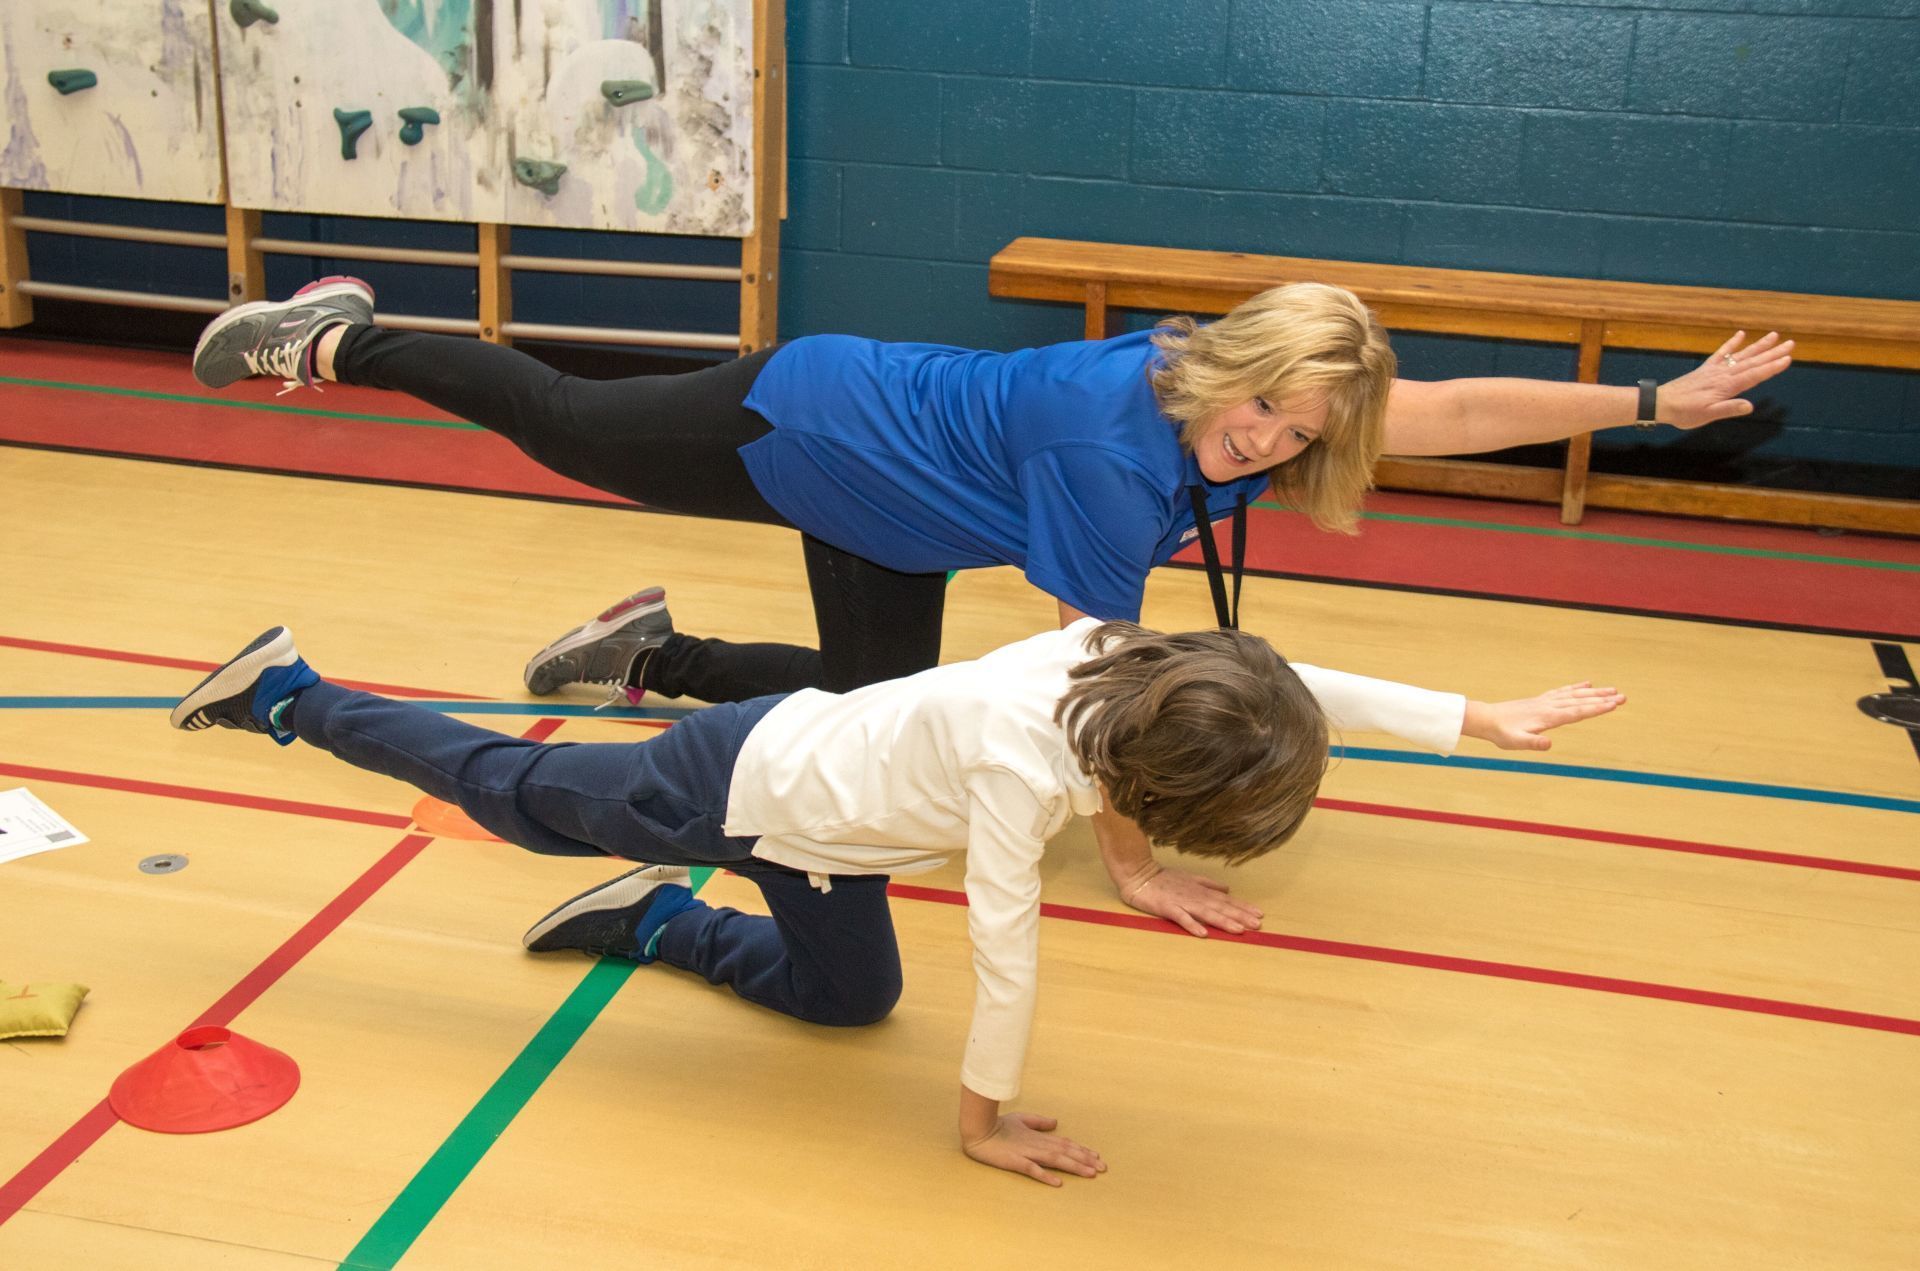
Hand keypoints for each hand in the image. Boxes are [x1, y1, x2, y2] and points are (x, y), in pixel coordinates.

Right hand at [963, 1112, 1106, 1186]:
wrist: (978, 1131)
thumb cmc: (999, 1125)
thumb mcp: (1021, 1119)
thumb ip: (1039, 1122)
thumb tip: (1055, 1122)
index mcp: (1039, 1136)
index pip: (1065, 1143)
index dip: (1082, 1150)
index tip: (1097, 1157)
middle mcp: (1037, 1144)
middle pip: (1066, 1152)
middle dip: (1085, 1160)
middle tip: (1103, 1168)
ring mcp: (1027, 1153)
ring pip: (1056, 1160)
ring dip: (1074, 1167)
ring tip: (1090, 1174)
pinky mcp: (1015, 1162)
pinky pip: (1032, 1170)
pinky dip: (1046, 1176)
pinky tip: (1058, 1183)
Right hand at [1122, 866, 1262, 936]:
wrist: (1138, 874)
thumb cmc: (1164, 878)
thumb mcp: (1189, 878)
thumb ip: (1208, 884)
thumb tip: (1226, 889)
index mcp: (1201, 891)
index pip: (1226, 900)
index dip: (1242, 907)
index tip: (1259, 914)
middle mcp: (1195, 896)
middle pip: (1221, 907)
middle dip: (1240, 916)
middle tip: (1257, 924)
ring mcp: (1182, 902)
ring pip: (1206, 913)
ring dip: (1223, 921)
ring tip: (1238, 930)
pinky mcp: (1167, 908)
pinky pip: (1181, 918)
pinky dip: (1192, 925)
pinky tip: (1202, 934)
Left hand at [1463, 682, 1623, 751]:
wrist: (1487, 719)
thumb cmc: (1502, 734)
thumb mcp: (1516, 743)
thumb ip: (1533, 743)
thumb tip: (1548, 744)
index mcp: (1548, 717)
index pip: (1577, 712)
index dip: (1596, 709)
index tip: (1614, 705)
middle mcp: (1550, 706)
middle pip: (1581, 701)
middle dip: (1603, 699)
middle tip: (1623, 697)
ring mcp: (1546, 701)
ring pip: (1575, 695)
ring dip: (1595, 693)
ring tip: (1613, 690)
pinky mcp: (1541, 700)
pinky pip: (1563, 692)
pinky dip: (1576, 687)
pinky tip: (1586, 684)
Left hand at [1658, 331, 1793, 428]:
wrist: (1661, 403)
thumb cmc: (1685, 412)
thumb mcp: (1708, 415)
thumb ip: (1729, 409)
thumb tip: (1750, 406)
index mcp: (1727, 386)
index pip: (1754, 375)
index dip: (1772, 367)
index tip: (1788, 359)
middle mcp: (1723, 374)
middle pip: (1753, 362)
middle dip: (1772, 353)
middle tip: (1791, 343)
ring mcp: (1715, 369)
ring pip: (1741, 355)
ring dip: (1758, 346)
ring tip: (1774, 335)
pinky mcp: (1706, 368)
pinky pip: (1721, 353)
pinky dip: (1732, 343)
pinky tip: (1741, 334)